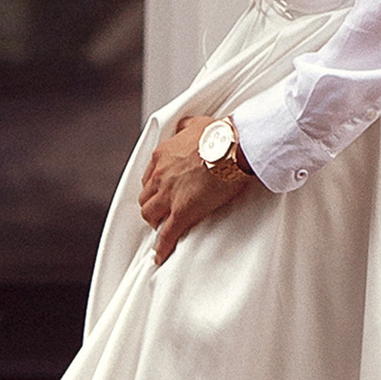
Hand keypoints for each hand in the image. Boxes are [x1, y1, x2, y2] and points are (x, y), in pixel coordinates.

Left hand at [147, 122, 258, 267]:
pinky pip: (166, 234)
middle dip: (153, 204)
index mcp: (163, 156)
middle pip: (146, 196)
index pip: (150, 176)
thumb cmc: (221, 135)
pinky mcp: (182, 212)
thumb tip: (183, 127)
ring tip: (164, 226)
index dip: (156, 186)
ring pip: (150, 214)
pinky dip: (161, 247)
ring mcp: (169, 195)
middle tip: (163, 209)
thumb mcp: (198, 124)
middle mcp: (160, 175)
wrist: (234, 147)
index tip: (162, 190)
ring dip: (156, 221)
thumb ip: (186, 126)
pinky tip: (160, 255)